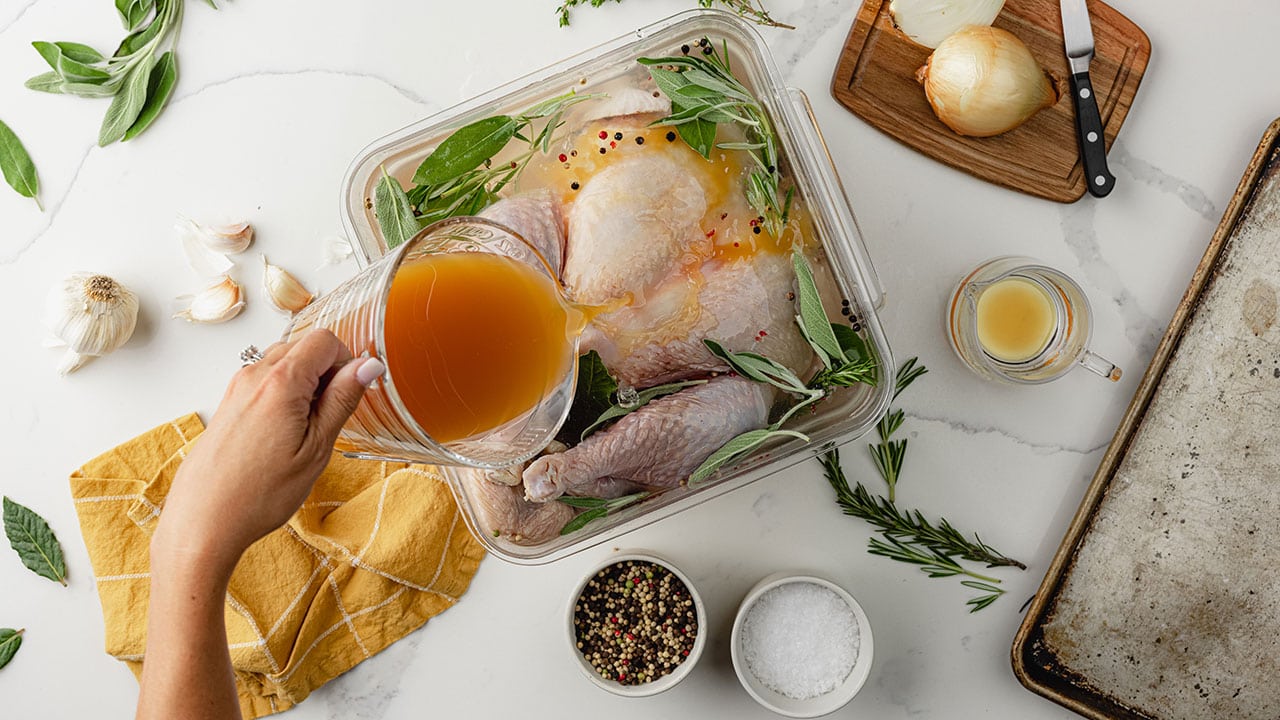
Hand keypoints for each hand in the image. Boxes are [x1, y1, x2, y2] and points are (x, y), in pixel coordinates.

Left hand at [152, 330, 384, 572]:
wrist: (203, 521)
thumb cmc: (258, 494)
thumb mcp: (316, 448)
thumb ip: (342, 399)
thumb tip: (368, 366)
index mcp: (281, 382)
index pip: (325, 340)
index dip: (347, 361)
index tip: (350, 391)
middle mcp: (254, 376)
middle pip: (303, 347)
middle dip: (326, 372)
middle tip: (329, 416)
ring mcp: (237, 388)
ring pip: (284, 363)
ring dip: (304, 385)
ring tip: (305, 430)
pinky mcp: (229, 403)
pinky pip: (265, 382)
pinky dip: (283, 396)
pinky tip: (284, 435)